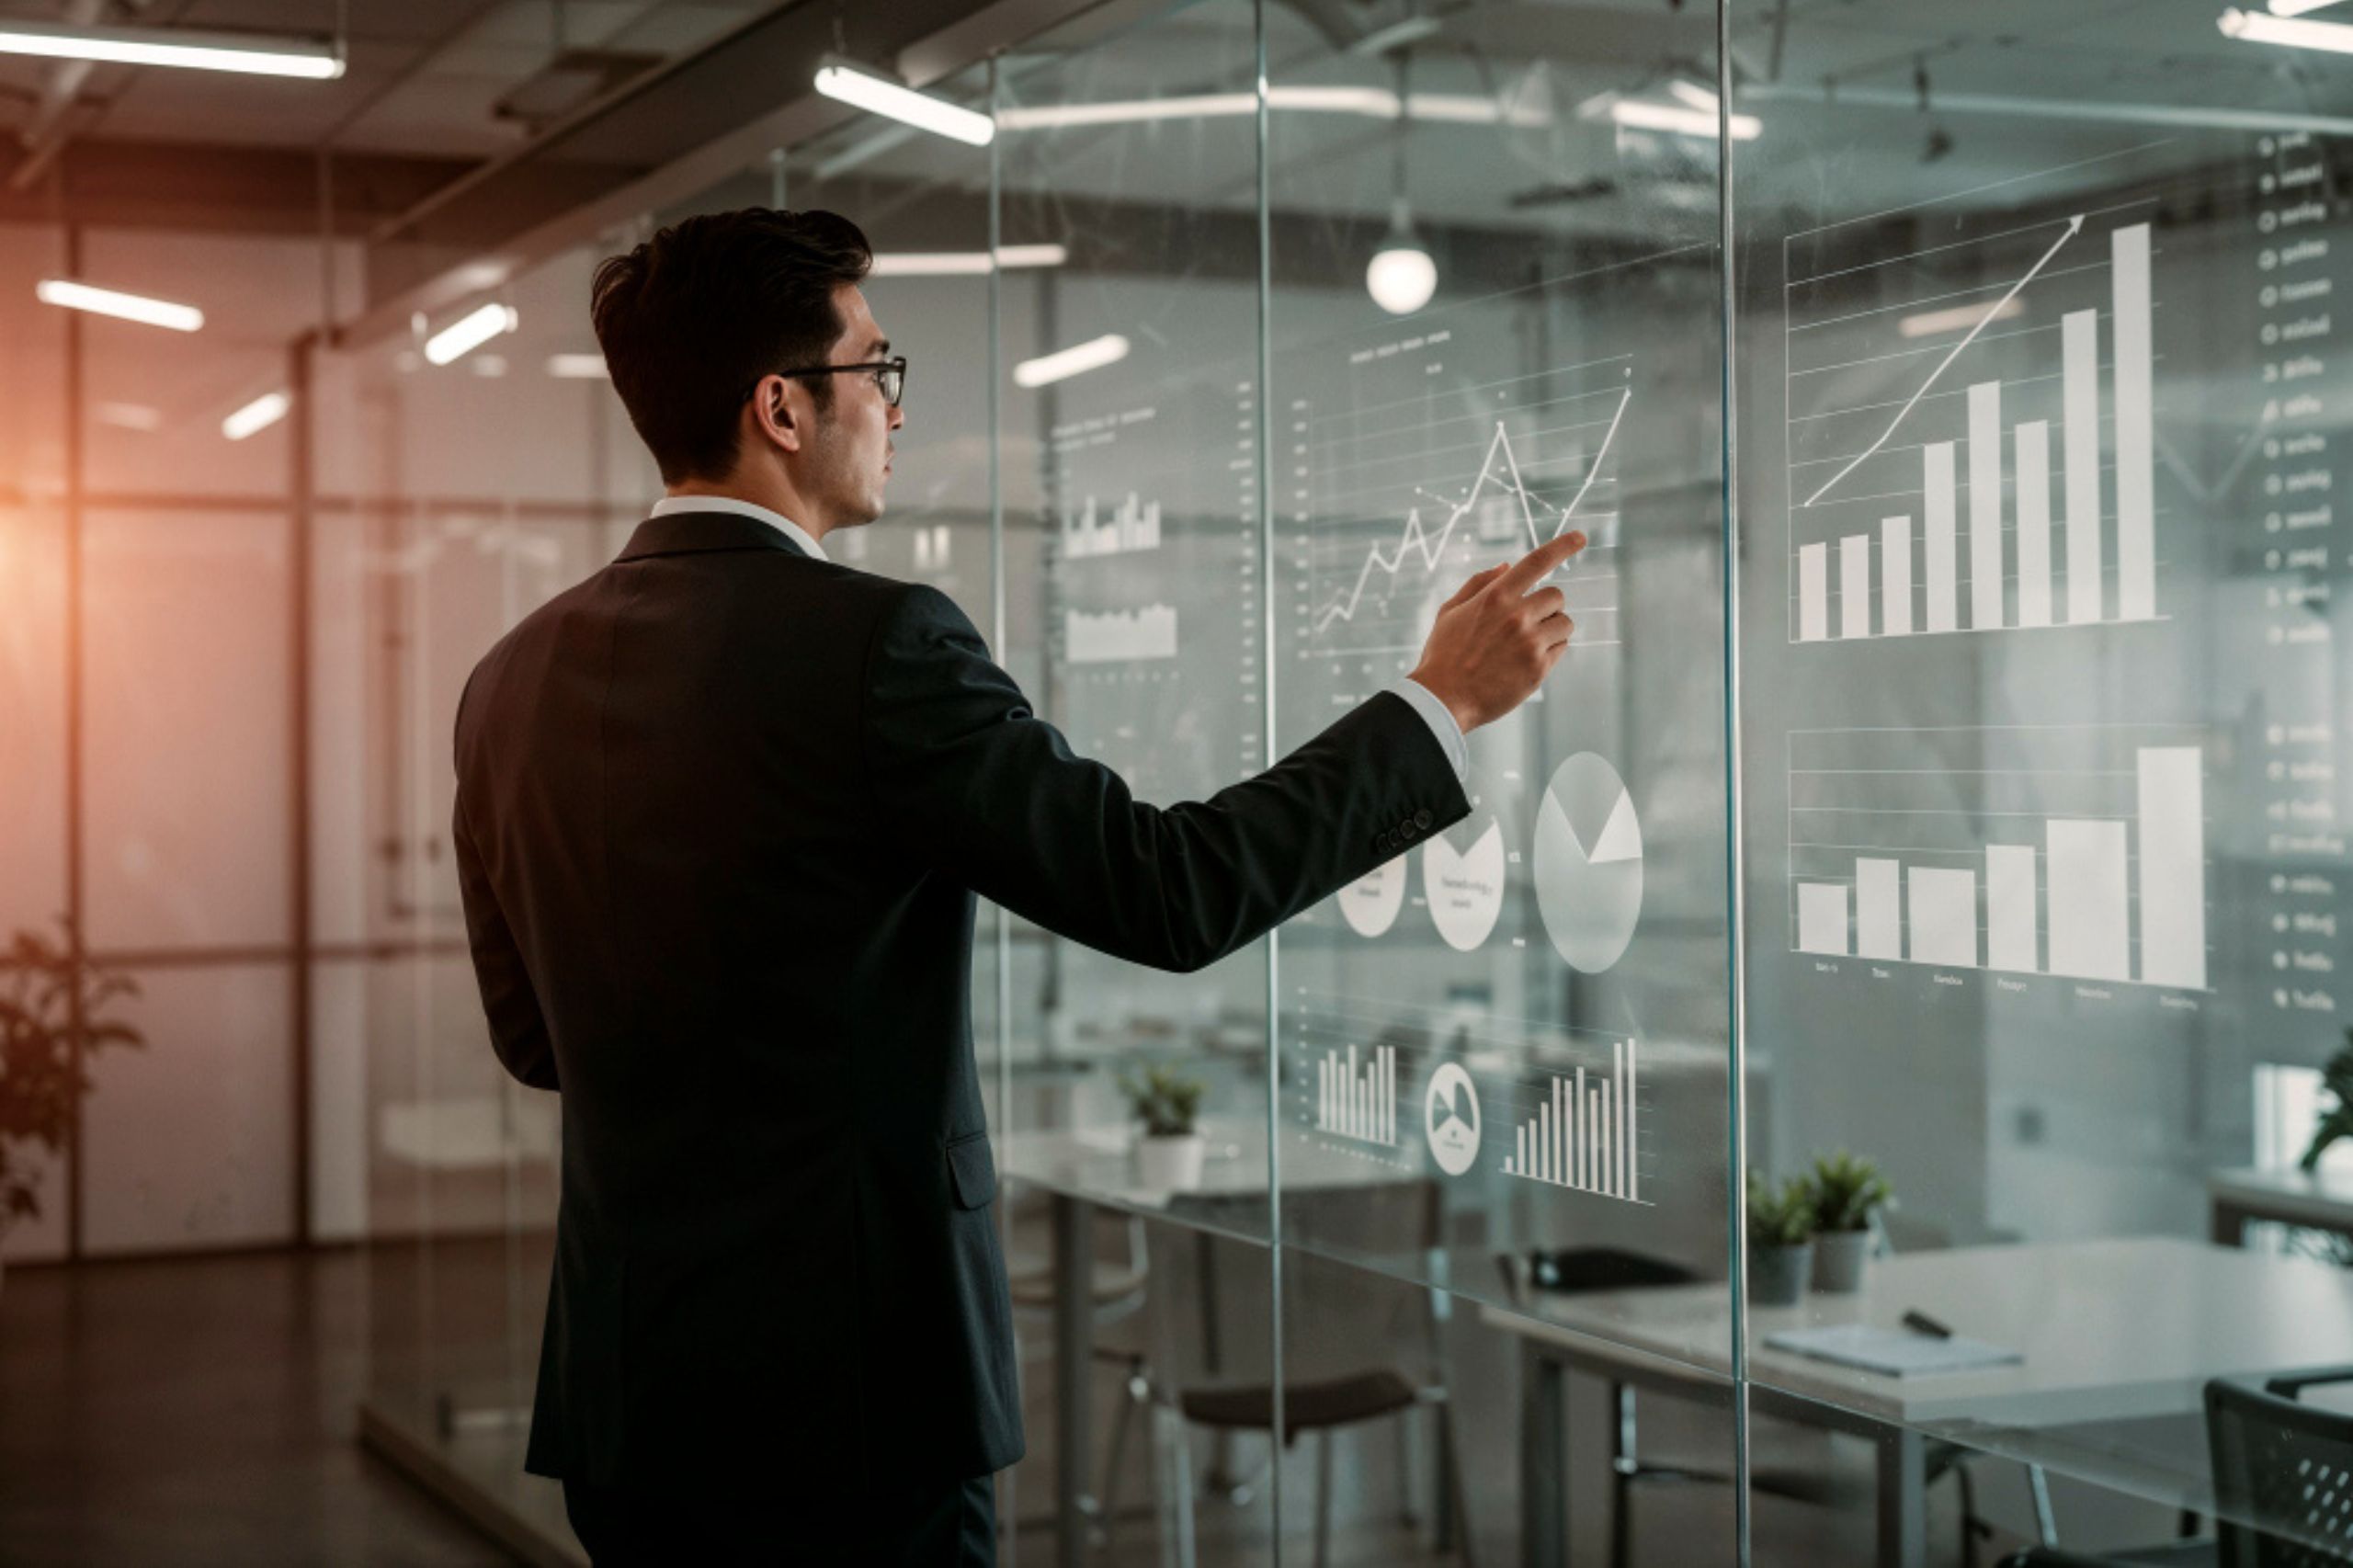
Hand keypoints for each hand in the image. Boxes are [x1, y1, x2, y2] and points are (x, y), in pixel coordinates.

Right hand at [1406, 530, 1585, 732]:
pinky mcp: (1539, 668)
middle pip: (1557, 596)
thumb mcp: (1450, 611)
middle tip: (1528, 623)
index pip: (1537, 561)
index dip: (1563, 545)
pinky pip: (1561, 648)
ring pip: (1564, 623)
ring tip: (1527, 644)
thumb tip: (1506, 566)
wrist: (1443, 699)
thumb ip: (1479, 584)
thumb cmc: (1444, 655)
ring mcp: (1530, 642)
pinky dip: (1550, 652)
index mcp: (1496, 596)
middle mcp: (1517, 615)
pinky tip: (1526, 661)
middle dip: (1547, 606)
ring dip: (1552, 629)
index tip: (1581, 537)